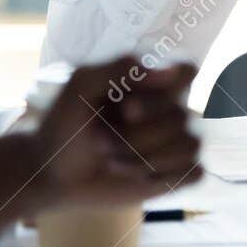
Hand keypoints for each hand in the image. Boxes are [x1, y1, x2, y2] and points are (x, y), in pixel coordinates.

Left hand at [0, 58, 203, 241]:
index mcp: (151, 86)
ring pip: (189, 146)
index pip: (188, 71)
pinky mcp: (175, 174)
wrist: (52, 172)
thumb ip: (120, 68)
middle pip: (182, 117)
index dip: (167, 91)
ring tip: (112, 162)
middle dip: (134, 136)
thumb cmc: (65, 125)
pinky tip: (136, 178)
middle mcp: (169, 111)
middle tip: (99, 142)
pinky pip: (195, 172)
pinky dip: (165, 176)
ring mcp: (174, 144)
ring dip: (144, 158)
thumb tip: (168, 74)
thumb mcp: (82, 86)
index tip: (127, 108)